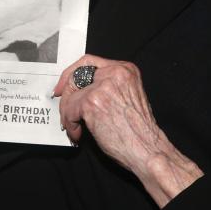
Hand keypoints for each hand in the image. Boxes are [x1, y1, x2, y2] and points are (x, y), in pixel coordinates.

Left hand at [54, 55, 202, 206]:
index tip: (64, 85)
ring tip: (74, 127)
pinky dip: (71, 125)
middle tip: (64, 109)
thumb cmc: (140, 131)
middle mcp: (114, 73)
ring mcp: (102, 87)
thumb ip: (110, 87)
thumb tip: (83, 92)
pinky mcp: (91, 103)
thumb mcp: (130, 96)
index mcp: (125, 70)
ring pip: (71, 95)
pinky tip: (78, 134)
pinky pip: (70, 111)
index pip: (90, 61)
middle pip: (76, 75)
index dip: (72, 73)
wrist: (147, 148)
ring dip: (68, 114)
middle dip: (66, 94)